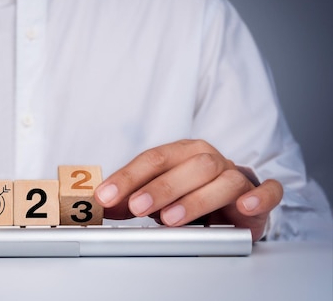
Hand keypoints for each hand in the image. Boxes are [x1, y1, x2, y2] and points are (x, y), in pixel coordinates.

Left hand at [94, 140, 282, 240]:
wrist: (232, 204)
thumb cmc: (191, 196)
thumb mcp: (158, 197)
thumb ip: (132, 199)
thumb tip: (104, 205)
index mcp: (182, 153)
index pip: (153, 159)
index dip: (128, 177)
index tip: (106, 195)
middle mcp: (209, 159)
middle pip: (187, 166)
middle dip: (160, 188)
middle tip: (137, 208)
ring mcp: (236, 175)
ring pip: (221, 180)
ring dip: (195, 199)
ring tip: (171, 219)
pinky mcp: (260, 195)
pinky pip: (267, 191)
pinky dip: (259, 197)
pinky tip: (244, 207)